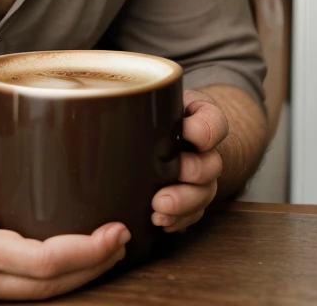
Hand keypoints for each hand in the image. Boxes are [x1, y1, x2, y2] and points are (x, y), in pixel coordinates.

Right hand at [0, 152, 129, 300]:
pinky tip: (74, 259)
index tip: (114, 230)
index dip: (86, 251)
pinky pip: (24, 292)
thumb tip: (33, 153)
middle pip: (50, 287)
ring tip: (108, 248)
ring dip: (80, 276)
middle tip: (123, 236)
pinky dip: (55, 279)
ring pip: (40, 296)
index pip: (41, 260)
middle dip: (94, 266)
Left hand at [151, 89, 227, 232]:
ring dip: (183, 204)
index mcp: (200, 116)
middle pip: (211, 164)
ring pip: (205, 192)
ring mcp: (202, 174)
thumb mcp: (152, 94)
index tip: (186, 131)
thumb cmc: (153, 107)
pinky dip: (180, 220)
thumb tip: (102, 100)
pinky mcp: (193, 195)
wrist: (163, 127)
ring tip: (158, 210)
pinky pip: (195, 212)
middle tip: (167, 181)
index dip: (203, 131)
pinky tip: (161, 222)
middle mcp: (206, 148)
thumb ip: (139, 94)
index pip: (214, 122)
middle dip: (192, 174)